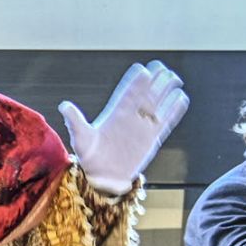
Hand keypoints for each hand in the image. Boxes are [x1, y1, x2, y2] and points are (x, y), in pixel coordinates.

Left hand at [58, 60, 188, 196]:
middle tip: (163, 68)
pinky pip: (167, 121)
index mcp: (115, 114)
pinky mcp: (153, 137)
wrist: (104, 177)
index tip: (143, 69)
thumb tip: (64, 106)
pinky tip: (182, 98)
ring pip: (158, 104)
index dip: (135, 82)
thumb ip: (75, 122)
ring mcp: (143, 126)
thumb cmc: (89, 158)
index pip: (127, 93)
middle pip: (145, 94)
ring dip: (166, 90)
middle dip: (154, 80)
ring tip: (175, 77)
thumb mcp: (81, 139)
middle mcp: (131, 117)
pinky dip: (174, 110)